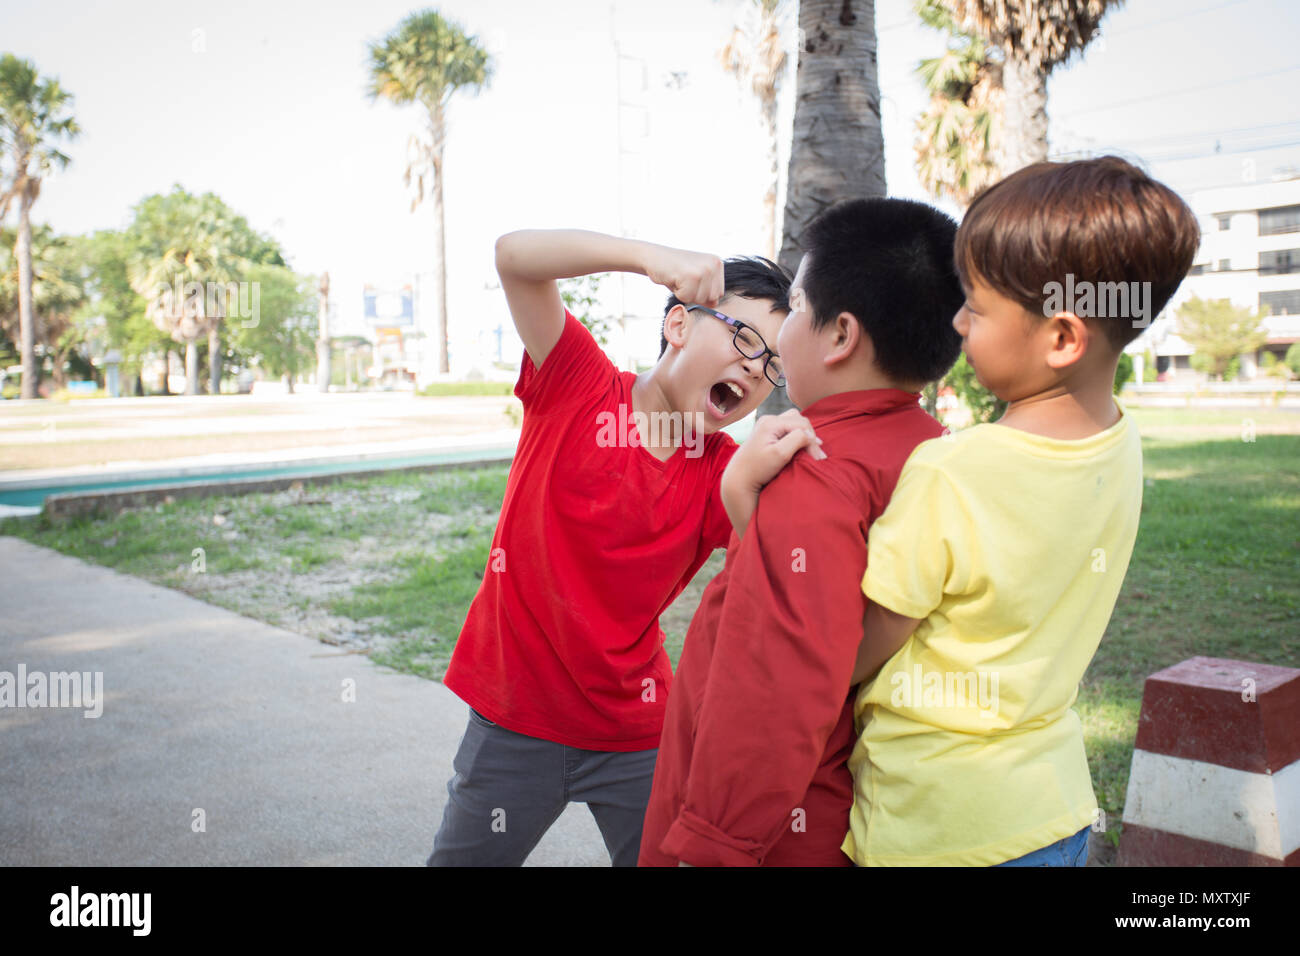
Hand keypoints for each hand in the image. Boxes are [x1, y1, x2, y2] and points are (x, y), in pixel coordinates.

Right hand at [642, 244, 724, 305]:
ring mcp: (704, 269)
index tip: (691, 280)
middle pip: (712, 298)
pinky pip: (687, 298)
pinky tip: (674, 279)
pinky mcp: (692, 275)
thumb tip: (715, 303)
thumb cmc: (675, 270)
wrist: (654, 257)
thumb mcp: (696, 281)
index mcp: (717, 264)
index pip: (719, 294)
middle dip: (695, 295)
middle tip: (684, 280)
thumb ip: (708, 293)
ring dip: (686, 294)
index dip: (702, 293)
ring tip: (679, 279)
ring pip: (700, 300)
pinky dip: (677, 293)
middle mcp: (714, 265)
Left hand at [721, 410, 825, 536]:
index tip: (818, 459)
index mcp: (770, 422)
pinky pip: (787, 430)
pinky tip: (799, 449)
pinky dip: (796, 437)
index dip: (813, 440)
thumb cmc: (757, 469)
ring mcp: (766, 426)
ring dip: (803, 435)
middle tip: (816, 455)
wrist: (739, 480)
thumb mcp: (780, 454)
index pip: (802, 424)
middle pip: (799, 420)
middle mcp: (768, 420)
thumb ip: (797, 439)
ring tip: (809, 451)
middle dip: (809, 436)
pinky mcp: (766, 434)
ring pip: (794, 423)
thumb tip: (811, 435)